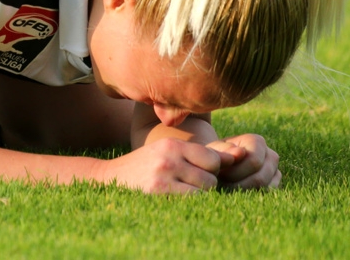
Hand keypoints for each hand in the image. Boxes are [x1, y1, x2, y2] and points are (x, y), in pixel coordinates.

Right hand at [100, 137, 236, 193]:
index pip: (213, 159)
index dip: (210, 170)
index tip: (198, 174)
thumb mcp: (167, 153)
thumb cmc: (145, 167)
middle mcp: (169, 157)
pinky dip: (188, 203)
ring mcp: (164, 175)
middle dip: (205, 185)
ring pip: (204, 191)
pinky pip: (192, 201)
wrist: (111, 178)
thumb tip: (239, 156)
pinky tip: (174, 199)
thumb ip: (199, 155)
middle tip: (187, 185)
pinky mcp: (159, 192)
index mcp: (171, 145)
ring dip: (197, 196)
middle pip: (211, 178)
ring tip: (180, 192)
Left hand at [208, 134, 280, 189]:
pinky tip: (235, 193)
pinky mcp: (274, 185)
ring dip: (242, 192)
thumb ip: (222, 150)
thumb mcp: (213, 151)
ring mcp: (274, 171)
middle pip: (260, 178)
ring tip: (225, 189)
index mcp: (257, 142)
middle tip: (220, 186)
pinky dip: (250, 197)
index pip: (254, 162)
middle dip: (238, 185)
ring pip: (264, 189)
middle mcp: (271, 155)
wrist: (218, 164)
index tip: (218, 175)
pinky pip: (266, 195)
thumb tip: (240, 152)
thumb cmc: (215, 156)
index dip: (235, 172)